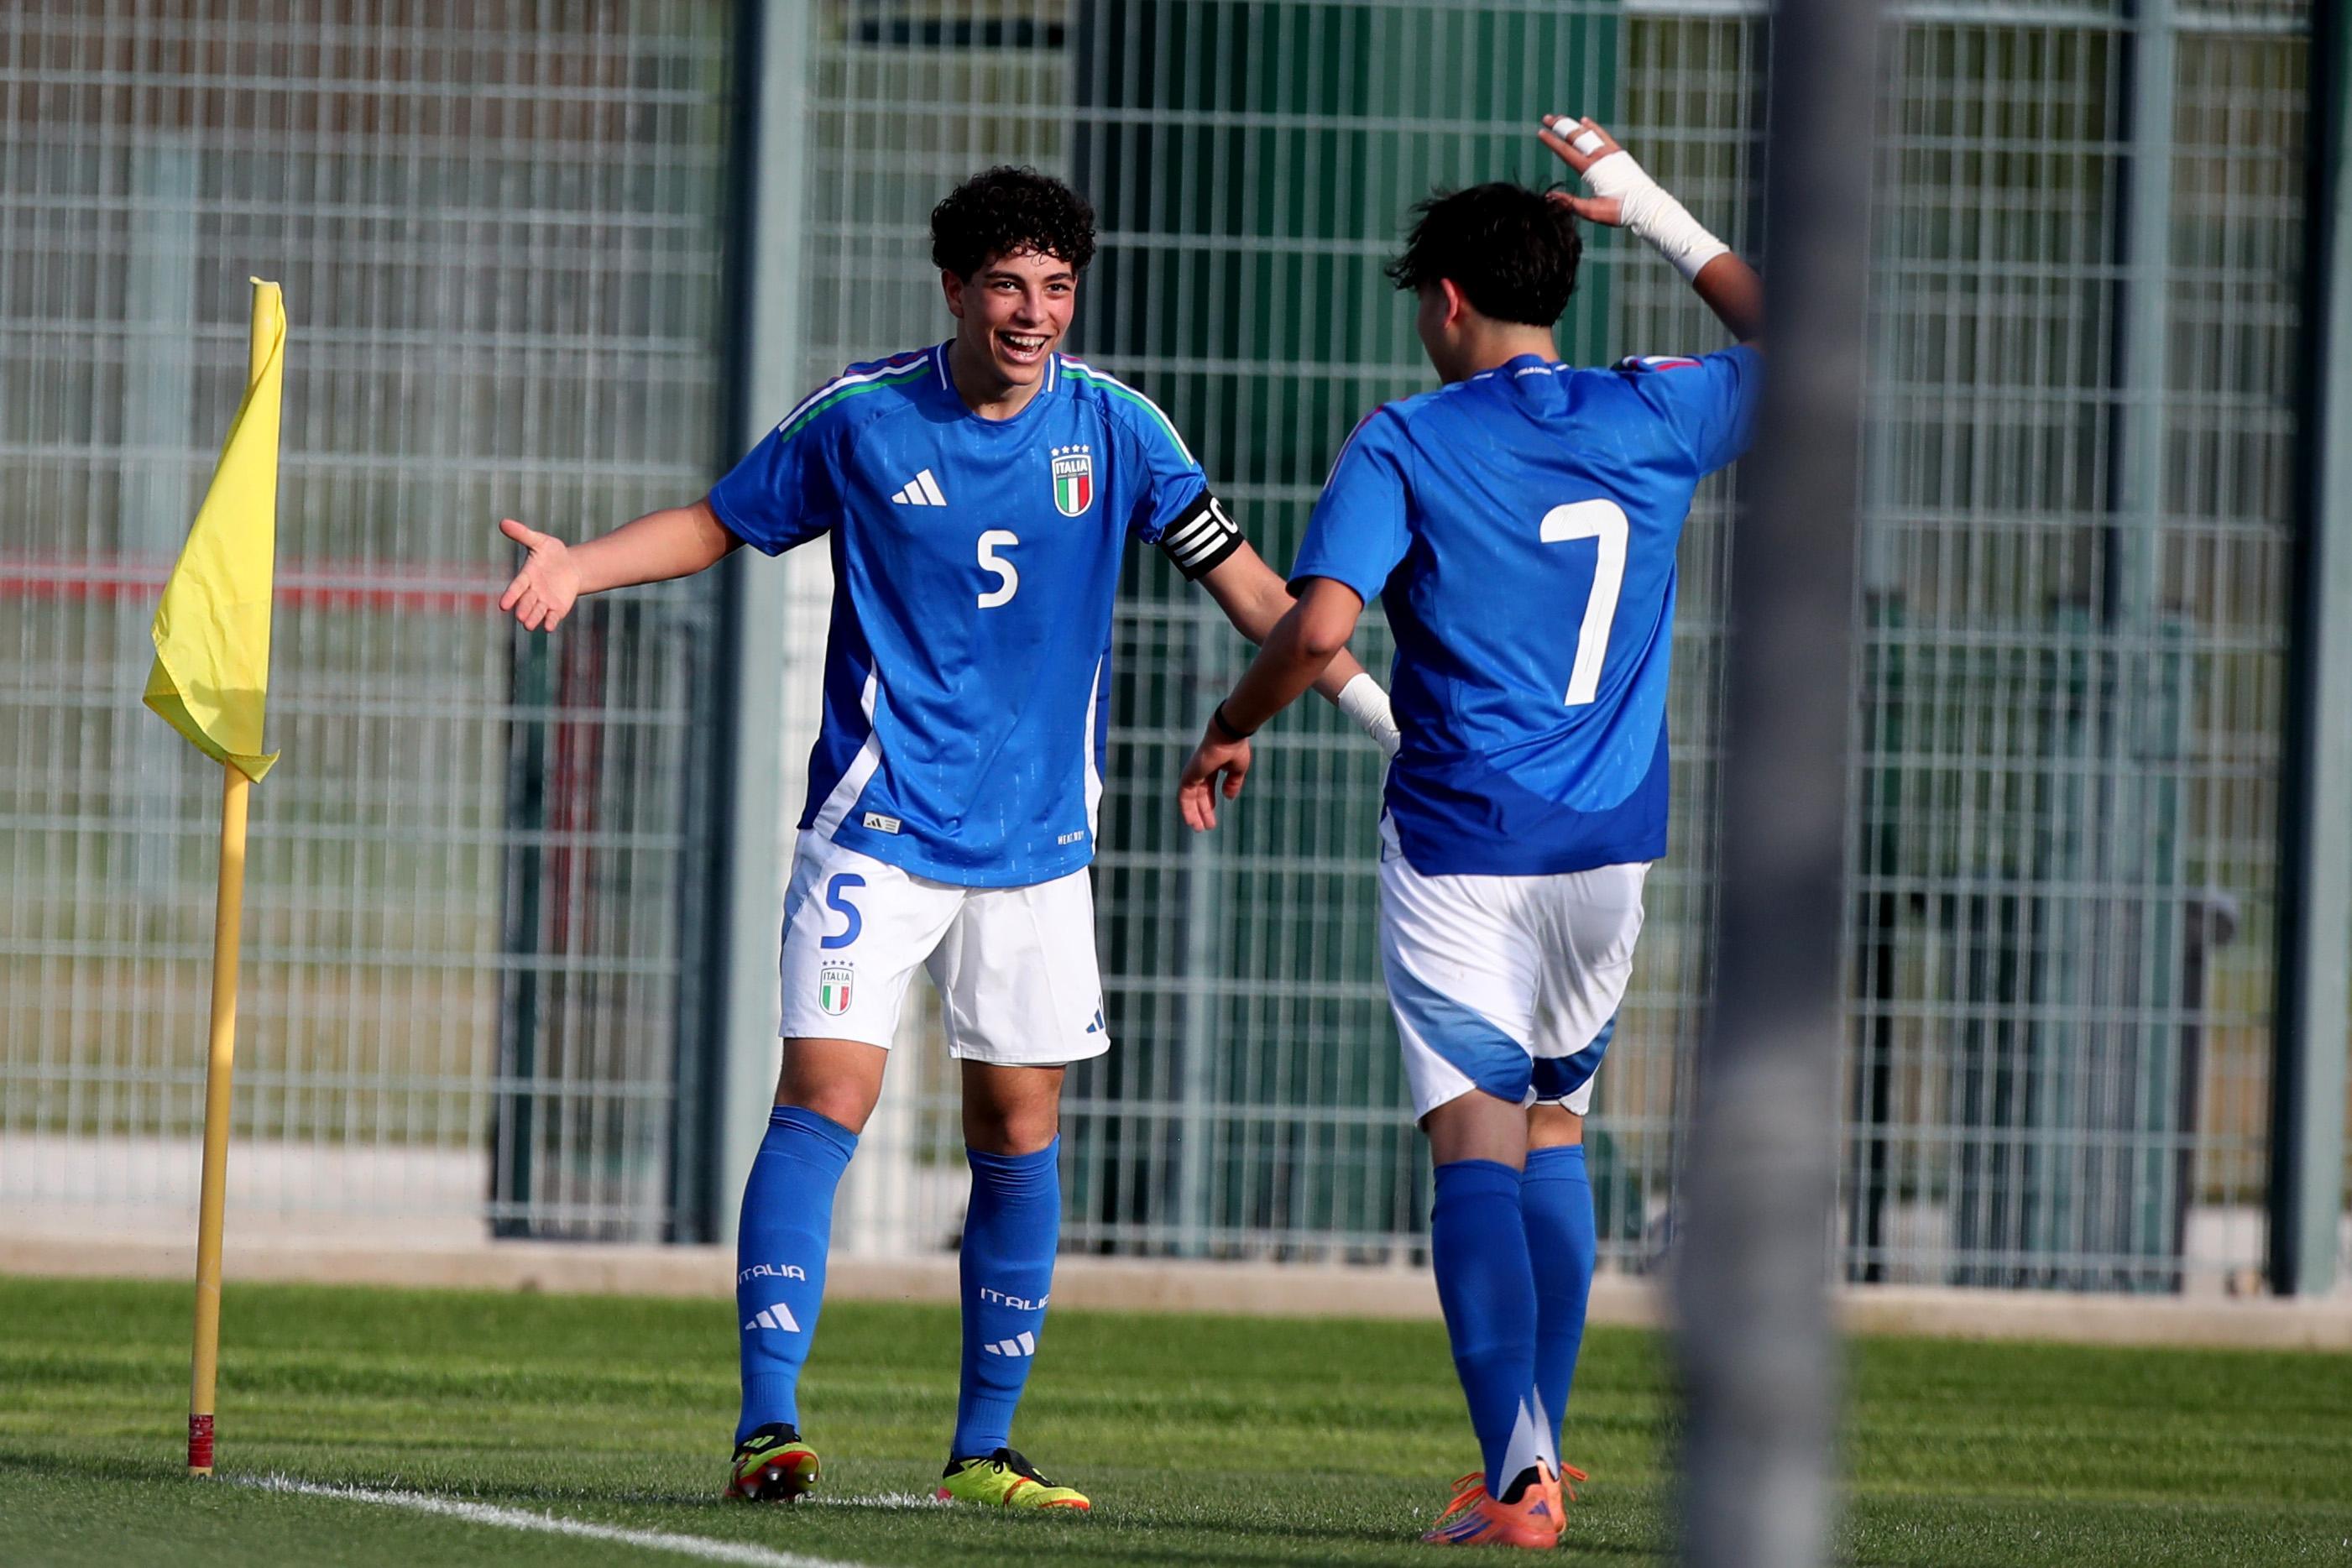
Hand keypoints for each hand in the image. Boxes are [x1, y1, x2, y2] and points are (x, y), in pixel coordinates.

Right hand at [498, 517, 580, 631]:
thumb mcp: (540, 541)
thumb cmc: (553, 553)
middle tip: (519, 616)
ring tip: (528, 625)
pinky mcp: (556, 609)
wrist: (572, 566)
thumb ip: (523, 534)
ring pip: (536, 612)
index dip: (510, 596)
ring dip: (533, 618)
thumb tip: (503, 522)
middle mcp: (533, 592)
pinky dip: (549, 622)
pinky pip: (551, 617)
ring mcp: (544, 601)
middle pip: (526, 602)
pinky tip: (548, 627)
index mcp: (526, 577)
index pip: (516, 587)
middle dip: (523, 609)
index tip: (503, 605)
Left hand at [1178, 730, 1251, 831]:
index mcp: (1212, 768)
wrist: (1228, 735)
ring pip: (1189, 798)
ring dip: (1193, 814)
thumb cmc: (1235, 748)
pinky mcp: (1189, 775)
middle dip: (1202, 811)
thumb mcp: (1238, 770)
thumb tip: (1228, 797)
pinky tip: (1191, 821)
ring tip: (1199, 829)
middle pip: (1198, 796)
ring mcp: (1193, 773)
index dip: (1209, 804)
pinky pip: (1184, 796)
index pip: (1207, 789)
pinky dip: (1186, 809)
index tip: (1212, 819)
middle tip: (1206, 827)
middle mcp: (1200, 771)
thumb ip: (1233, 783)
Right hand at [1536, 115, 1628, 226]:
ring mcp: (1609, 153)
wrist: (1645, 204)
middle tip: (1546, 118)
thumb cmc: (1619, 211)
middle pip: (1575, 136)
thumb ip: (1570, 203)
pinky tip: (1584, 121)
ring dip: (1572, 124)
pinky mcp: (1618, 153)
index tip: (1540, 132)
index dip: (1552, 141)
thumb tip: (1549, 196)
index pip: (1566, 151)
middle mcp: (1600, 157)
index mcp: (1591, 170)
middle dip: (1559, 126)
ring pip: (1587, 132)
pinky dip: (1592, 127)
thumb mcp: (1592, 211)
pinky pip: (1602, 135)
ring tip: (1560, 119)